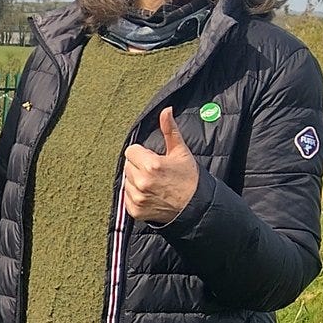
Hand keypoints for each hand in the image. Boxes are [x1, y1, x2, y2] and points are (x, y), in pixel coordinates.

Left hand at [122, 106, 198, 223]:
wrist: (196, 207)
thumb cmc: (189, 178)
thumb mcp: (181, 152)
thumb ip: (169, 130)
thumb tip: (165, 111)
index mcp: (151, 165)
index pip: (131, 151)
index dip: (142, 153)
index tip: (152, 158)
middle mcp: (142, 182)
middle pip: (128, 165)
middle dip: (138, 166)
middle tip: (155, 172)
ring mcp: (138, 198)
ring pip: (126, 181)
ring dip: (136, 181)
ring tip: (154, 184)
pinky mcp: (135, 211)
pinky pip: (126, 198)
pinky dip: (135, 196)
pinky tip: (150, 194)